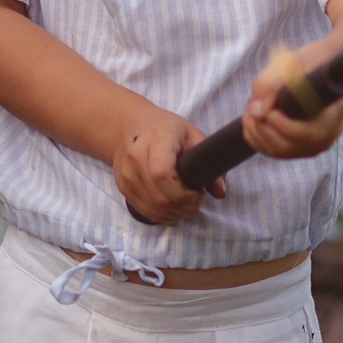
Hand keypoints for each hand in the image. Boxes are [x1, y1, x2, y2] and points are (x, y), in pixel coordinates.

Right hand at [116, 105, 223, 222]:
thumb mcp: (192, 136)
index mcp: (155, 140)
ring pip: (155, 209)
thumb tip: (220, 192)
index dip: (183, 192)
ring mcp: (126, 175)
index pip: (162, 174)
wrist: (130, 127)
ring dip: (177, 213)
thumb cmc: (166, 129)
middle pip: (161, 198)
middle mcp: (135, 158)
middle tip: (198, 198)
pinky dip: (165, 215)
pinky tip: (175, 207)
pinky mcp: (123, 188)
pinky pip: (146, 212)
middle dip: (186, 207)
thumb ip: (208, 161)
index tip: (198, 191)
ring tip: (188, 201)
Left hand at [242, 46, 342, 158]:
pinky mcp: (297, 148)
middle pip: (289, 146)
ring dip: (257, 133)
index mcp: (333, 118)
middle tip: (251, 110)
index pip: (308, 134)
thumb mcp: (293, 63)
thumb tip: (256, 111)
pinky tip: (250, 122)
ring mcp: (311, 146)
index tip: (269, 111)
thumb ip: (272, 84)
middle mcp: (325, 137)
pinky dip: (256, 140)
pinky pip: (273, 152)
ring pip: (279, 151)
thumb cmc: (308, 63)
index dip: (283, 126)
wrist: (318, 69)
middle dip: (264, 129)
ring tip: (248, 113)